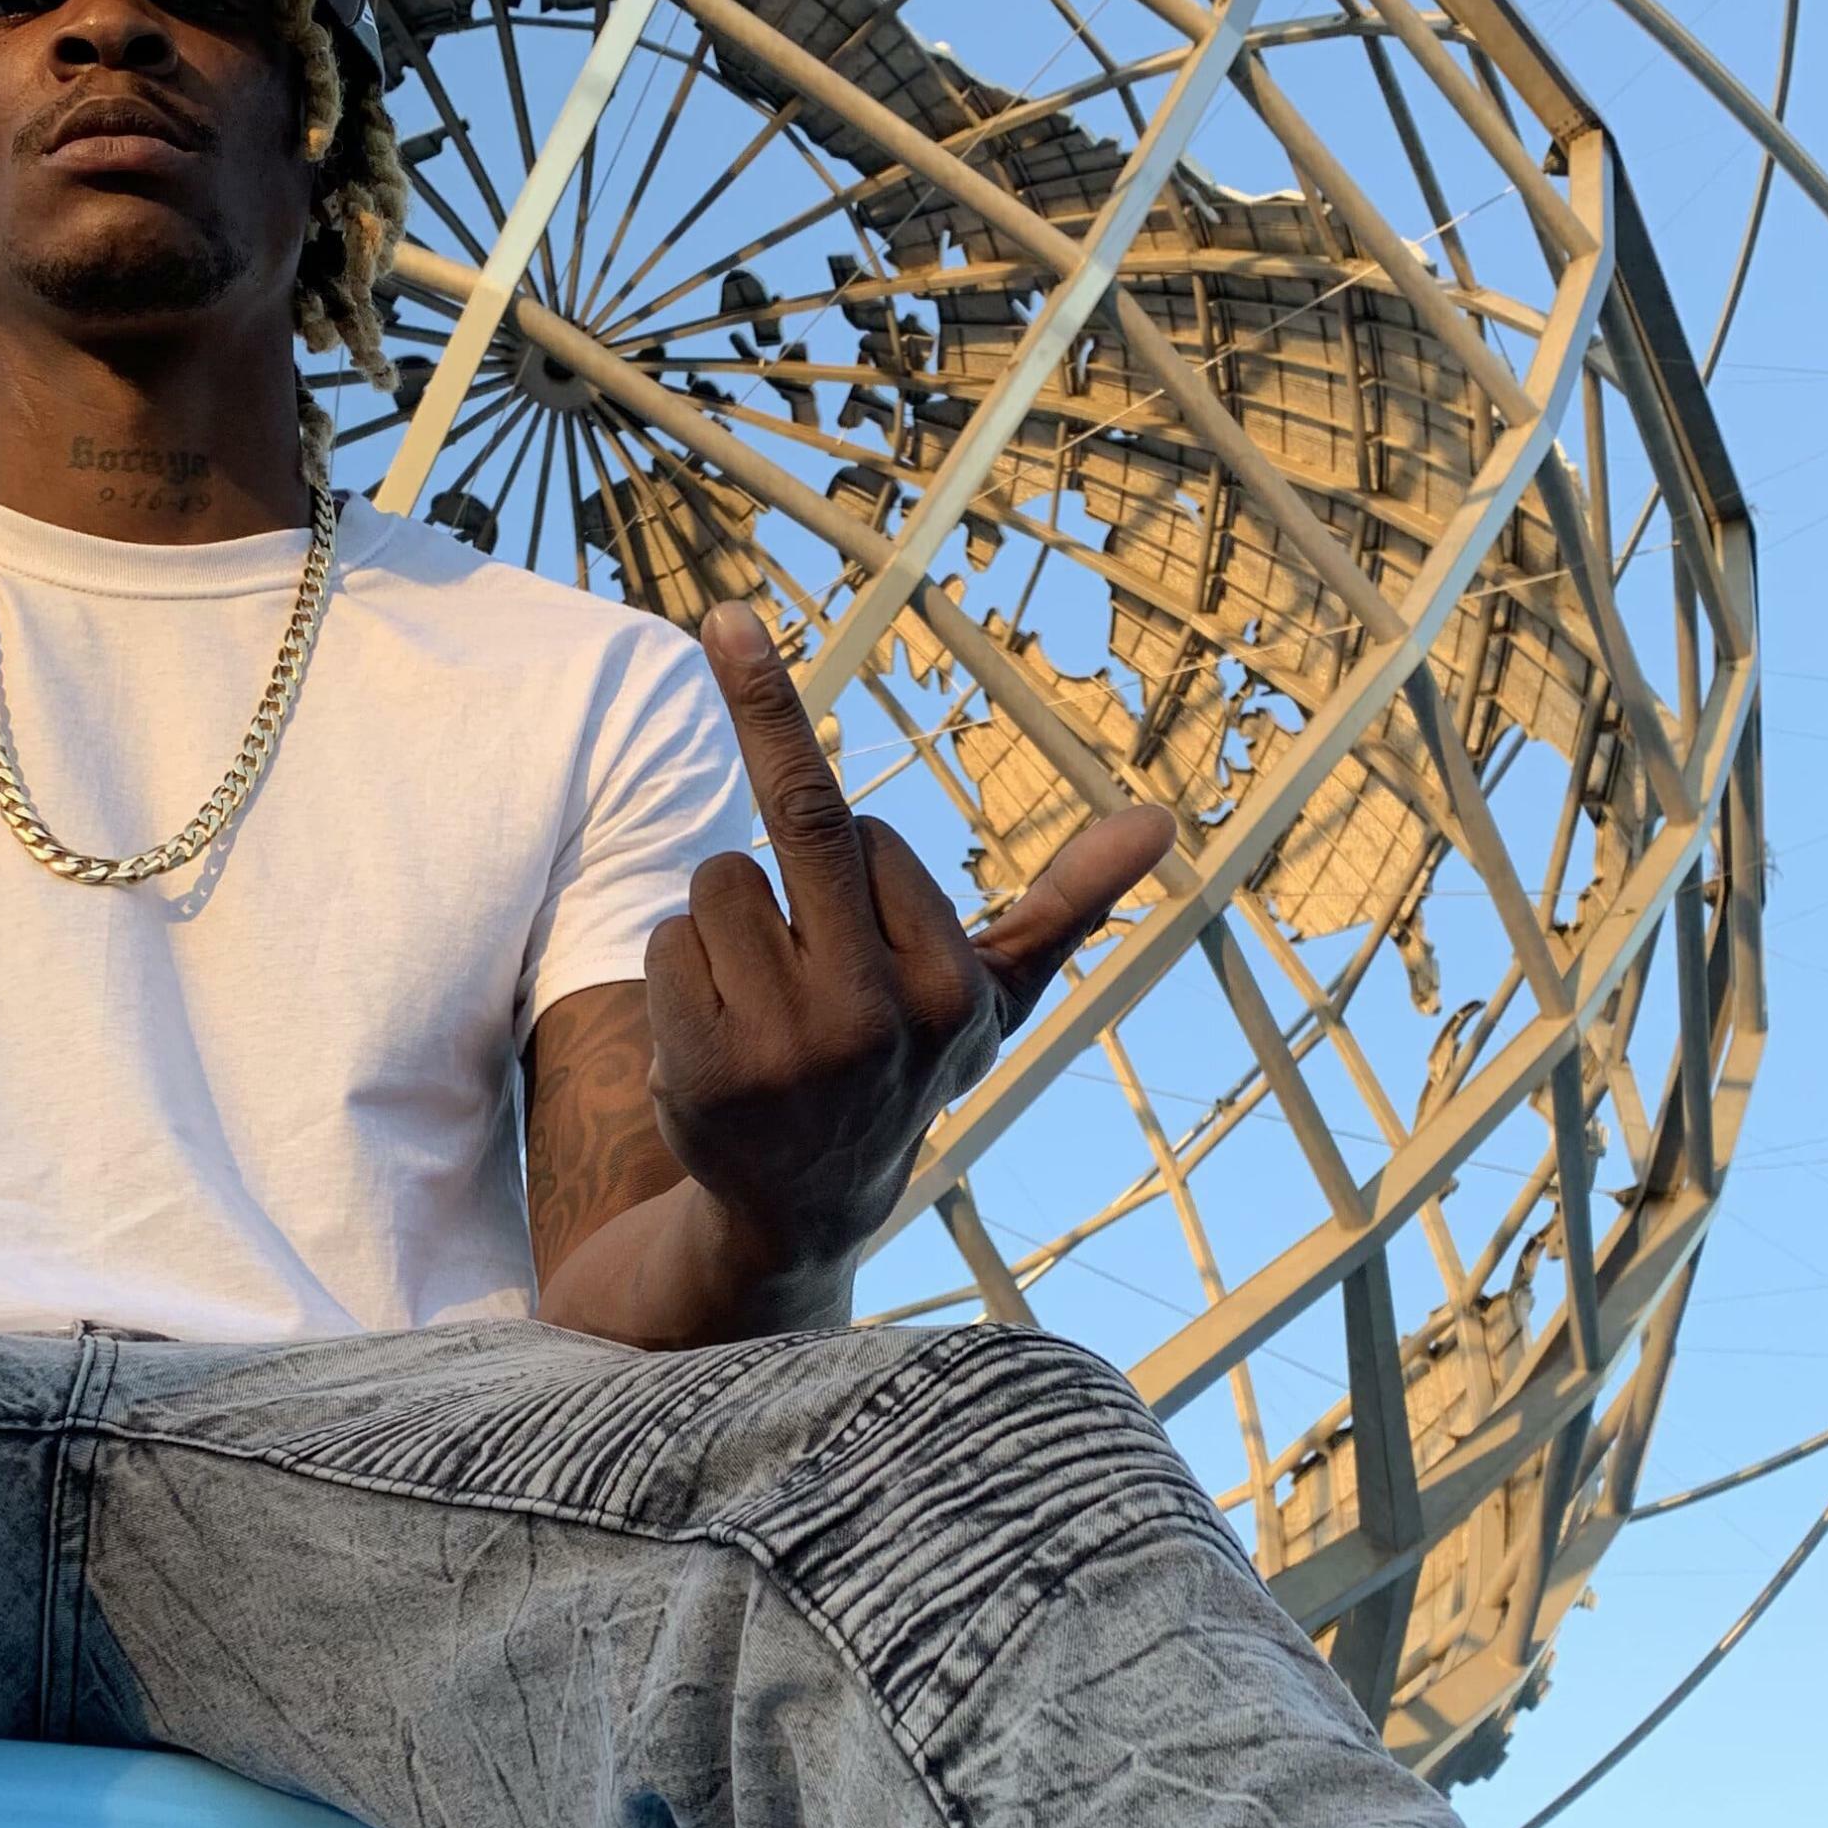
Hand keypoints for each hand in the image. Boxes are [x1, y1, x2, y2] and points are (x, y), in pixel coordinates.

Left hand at [645, 599, 1175, 1297]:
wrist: (803, 1206)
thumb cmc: (901, 1064)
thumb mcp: (993, 998)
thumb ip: (1069, 906)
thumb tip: (1162, 819)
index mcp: (950, 987)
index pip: (868, 830)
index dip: (848, 855)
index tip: (856, 909)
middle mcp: (872, 1017)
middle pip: (803, 814)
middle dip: (760, 698)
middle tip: (727, 621)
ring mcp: (784, 1046)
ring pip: (719, 879)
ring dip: (725, 921)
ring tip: (761, 999)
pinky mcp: (702, 1070)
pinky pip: (664, 938)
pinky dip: (677, 967)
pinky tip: (716, 1033)